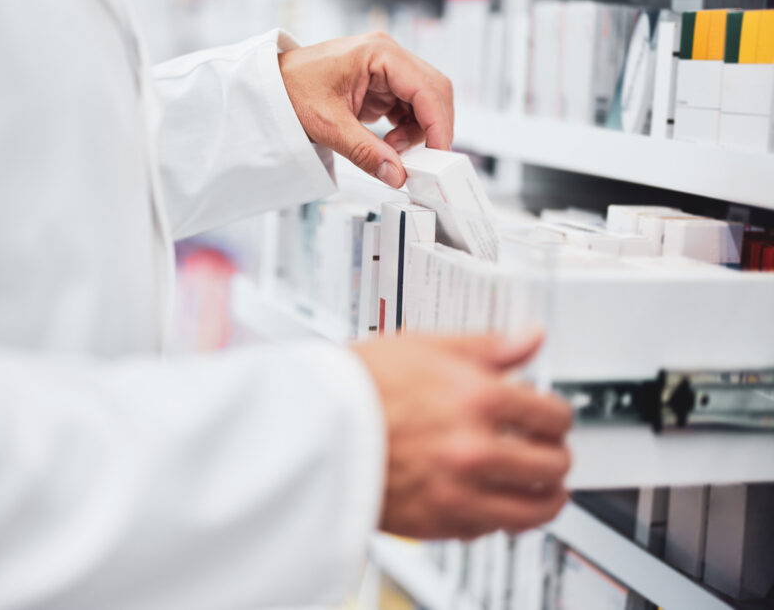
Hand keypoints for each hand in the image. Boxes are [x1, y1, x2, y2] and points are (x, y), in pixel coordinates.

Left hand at [277, 31, 453, 187]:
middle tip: (420, 160)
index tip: (440, 155)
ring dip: (417, 131)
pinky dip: (405, 129)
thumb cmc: (291, 90)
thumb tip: (396, 174)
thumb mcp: (328, 126)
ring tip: (389, 150)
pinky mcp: (380, 83)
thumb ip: (365, 152)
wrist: (271, 85)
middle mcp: (387, 54)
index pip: (426, 88)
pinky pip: (408, 107)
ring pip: (423, 102)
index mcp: (378, 53)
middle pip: (433, 91)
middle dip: (431, 128)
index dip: (439, 124)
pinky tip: (387, 144)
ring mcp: (385, 68)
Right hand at [351, 331, 572, 539]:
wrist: (310, 427)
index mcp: (479, 398)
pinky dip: (500, 518)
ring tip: (540, 489)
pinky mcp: (438, 522)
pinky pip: (492, 530)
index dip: (558, 415)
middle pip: (553, 464)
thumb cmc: (358, 385)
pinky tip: (494, 502)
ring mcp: (460, 490)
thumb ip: (488, 346)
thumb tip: (530, 338)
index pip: (553, 415)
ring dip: (544, 498)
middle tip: (547, 451)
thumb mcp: (425, 346)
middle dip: (556, 456)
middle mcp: (476, 448)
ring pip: (534, 510)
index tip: (551, 417)